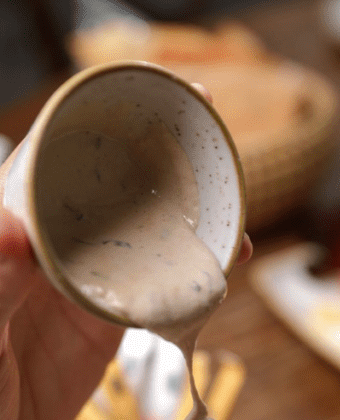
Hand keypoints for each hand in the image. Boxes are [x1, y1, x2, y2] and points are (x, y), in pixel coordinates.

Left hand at [0, 82, 251, 419]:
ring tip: (236, 199)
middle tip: (211, 131)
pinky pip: (160, 291)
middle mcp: (45, 251)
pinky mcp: (105, 330)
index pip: (49, 158)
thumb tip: (15, 223)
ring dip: (190, 214)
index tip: (149, 89)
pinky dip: (198, 274)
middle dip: (157, 155)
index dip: (96, 118)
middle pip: (107, 188)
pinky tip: (230, 262)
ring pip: (142, 235)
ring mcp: (79, 289)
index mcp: (4, 232)